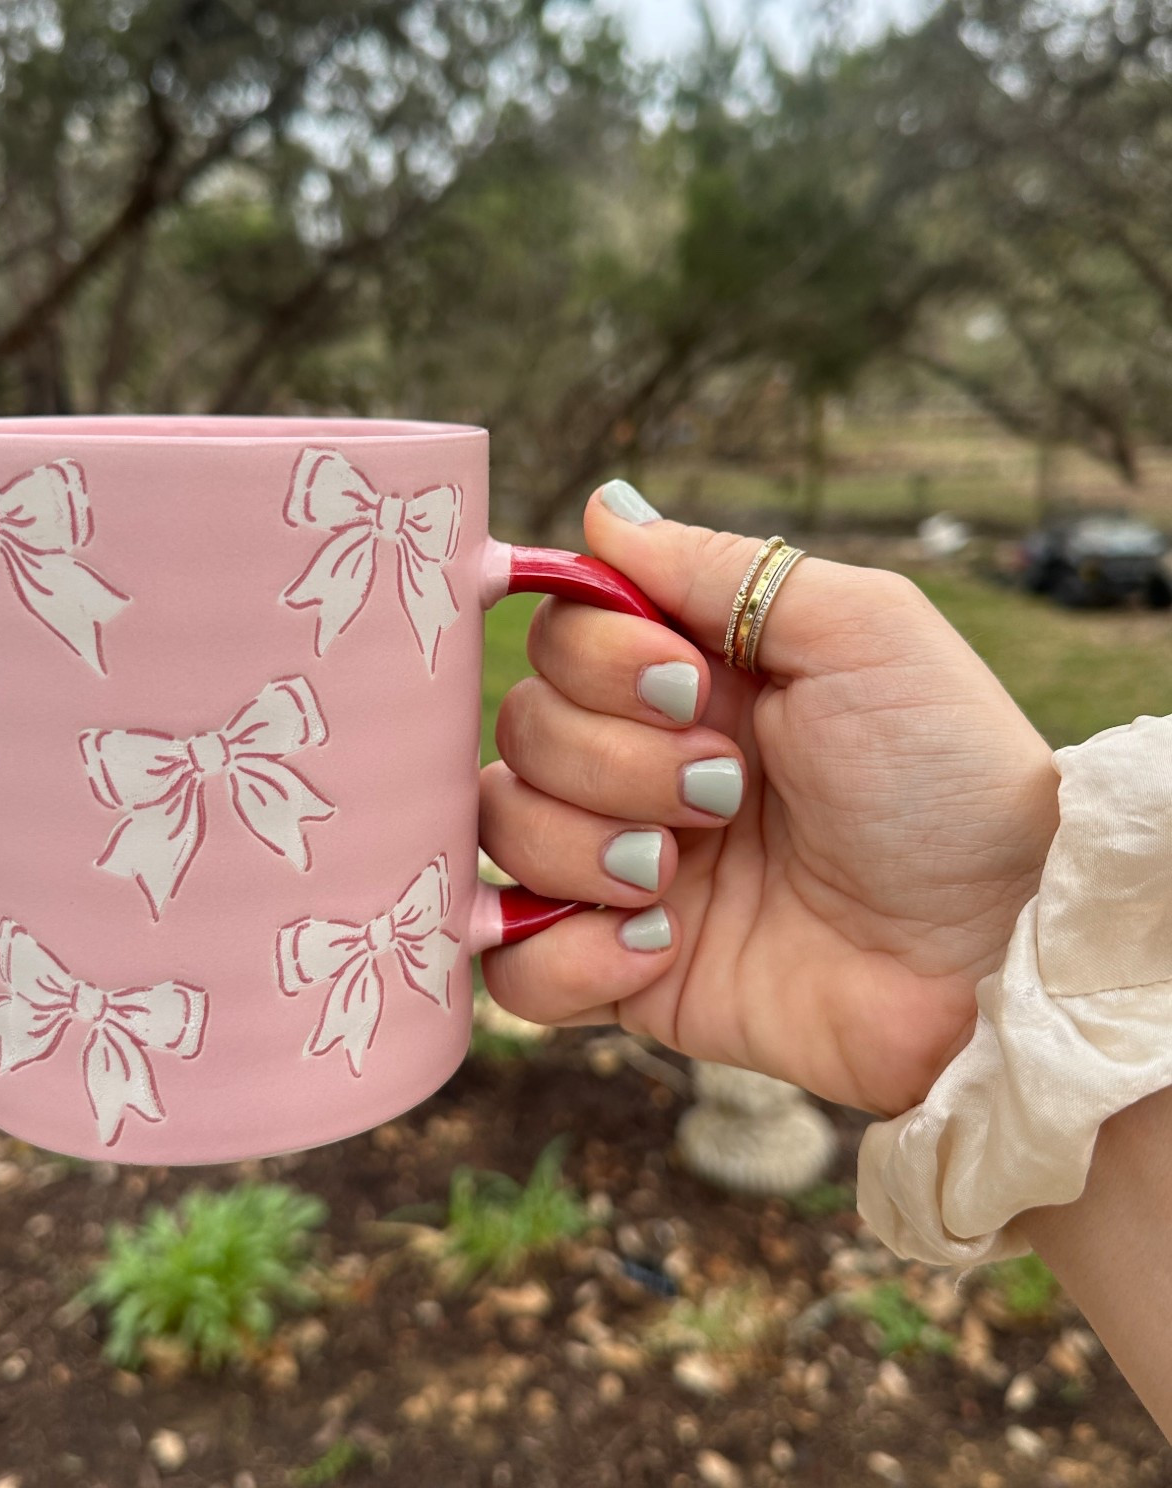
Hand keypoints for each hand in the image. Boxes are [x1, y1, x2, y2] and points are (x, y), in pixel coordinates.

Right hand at [479, 488, 1060, 1117]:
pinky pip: (516, 968)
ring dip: (583, 851)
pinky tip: (656, 950)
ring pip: (503, 835)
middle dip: (610, 764)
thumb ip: (727, 567)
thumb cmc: (947, 781)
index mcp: (693, 681)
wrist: (989, 954)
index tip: (689, 689)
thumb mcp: (862, 634)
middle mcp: (646, 767)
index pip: (560, 639)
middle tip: (724, 795)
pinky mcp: (625, 974)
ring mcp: (627, 873)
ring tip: (679, 879)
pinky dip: (562, 955)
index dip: (596, 662)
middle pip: (522, 731)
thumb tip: (603, 508)